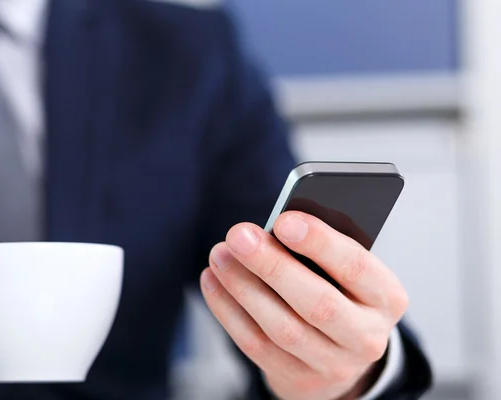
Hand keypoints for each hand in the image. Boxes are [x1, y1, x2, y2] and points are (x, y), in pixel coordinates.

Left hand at [200, 211, 408, 399]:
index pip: (357, 267)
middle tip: (238, 235)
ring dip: (243, 287)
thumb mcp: (345, 270)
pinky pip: (256, 344)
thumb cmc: (340, 292)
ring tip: (220, 255)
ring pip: (281, 327)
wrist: (340, 353)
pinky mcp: (297, 378)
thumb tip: (273, 228)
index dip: (320, 243)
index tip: (283, 221)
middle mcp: (366, 336)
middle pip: (316, 303)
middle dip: (272, 266)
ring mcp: (332, 363)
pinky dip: (228, 310)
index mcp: (386, 298)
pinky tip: (213, 281)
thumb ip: (321, 250)